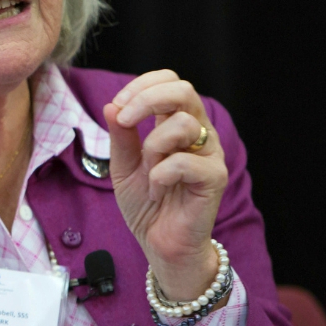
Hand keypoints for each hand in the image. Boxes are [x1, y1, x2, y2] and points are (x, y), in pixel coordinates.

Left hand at [103, 70, 227, 301]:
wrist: (160, 244)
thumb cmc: (147, 203)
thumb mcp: (123, 166)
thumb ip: (120, 136)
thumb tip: (110, 105)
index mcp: (175, 123)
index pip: (169, 81)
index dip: (142, 85)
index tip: (117, 106)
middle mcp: (198, 132)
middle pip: (183, 90)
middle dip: (146, 99)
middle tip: (123, 121)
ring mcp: (209, 154)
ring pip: (183, 123)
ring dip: (153, 146)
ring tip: (148, 171)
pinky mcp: (215, 178)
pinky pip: (184, 162)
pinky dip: (160, 175)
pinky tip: (157, 191)